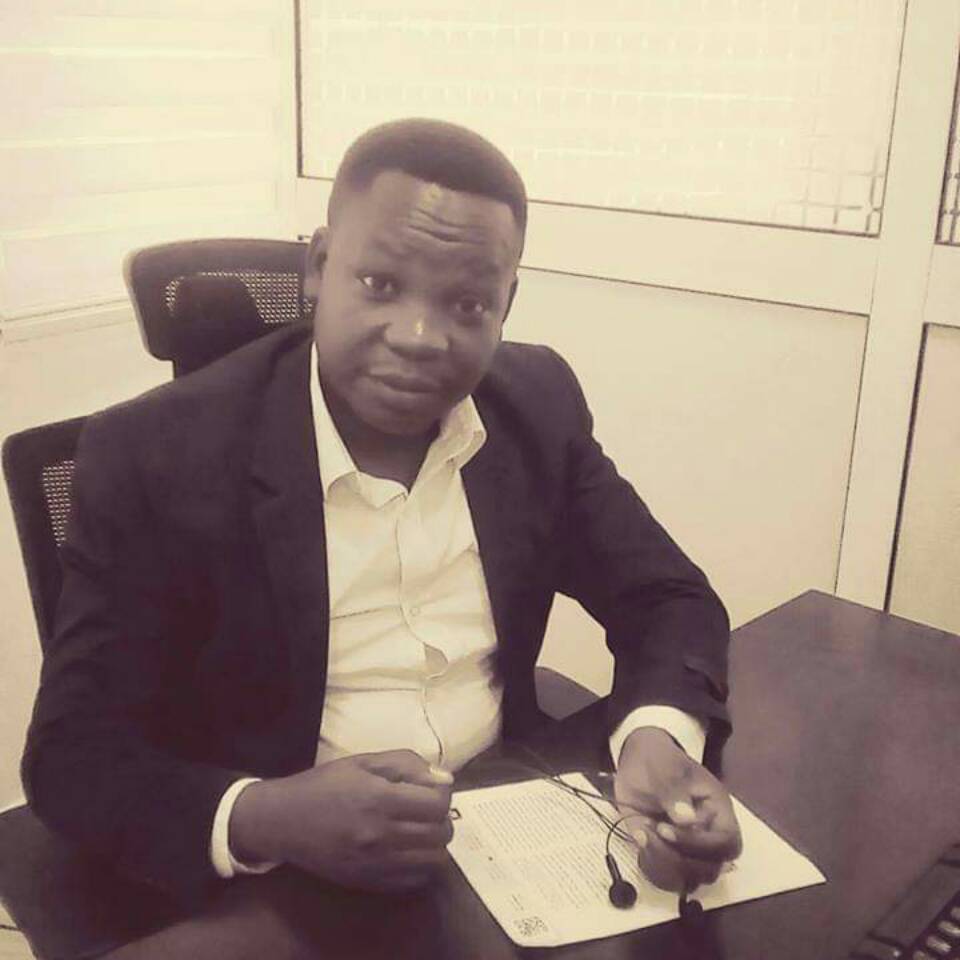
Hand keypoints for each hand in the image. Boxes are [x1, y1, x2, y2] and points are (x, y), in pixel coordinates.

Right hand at [229, 750, 453, 891]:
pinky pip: (415, 880)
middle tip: (425, 810)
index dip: (441, 793)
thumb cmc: (323, 785)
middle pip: (440, 833)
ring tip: (419, 830)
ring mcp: (376, 863)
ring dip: (434, 843)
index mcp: (379, 798)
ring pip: (434, 860)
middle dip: (441, 818)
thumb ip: (406, 764)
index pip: (437, 803)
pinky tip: (407, 850)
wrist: (283, 821)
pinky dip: (420, 865)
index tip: (429, 790)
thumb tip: (444, 778)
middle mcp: (381, 834)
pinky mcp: (369, 882)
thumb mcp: (363, 762)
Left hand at [613, 727, 740, 893]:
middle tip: (653, 830)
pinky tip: (640, 838)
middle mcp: (707, 836)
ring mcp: (687, 849)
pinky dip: (650, 865)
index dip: (700, 844)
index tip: (666, 828)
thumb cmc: (659, 759)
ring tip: (644, 833)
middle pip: (709, 870)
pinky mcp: (666, 855)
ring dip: (661, 863)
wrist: (638, 762)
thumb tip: (687, 818)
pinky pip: (666, 878)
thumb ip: (675, 789)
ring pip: (688, 880)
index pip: (727, 843)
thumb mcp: (665, 766)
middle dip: (677, 857)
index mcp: (717, 810)